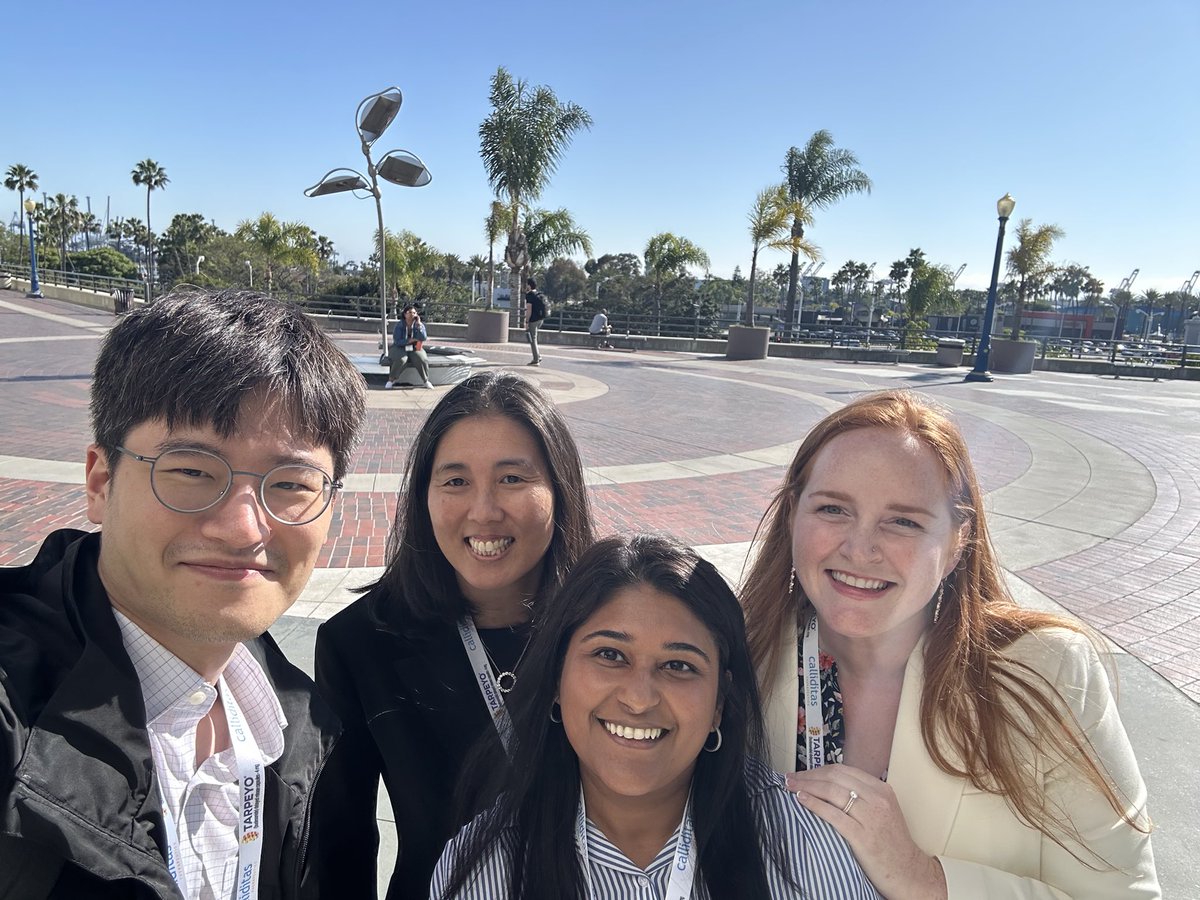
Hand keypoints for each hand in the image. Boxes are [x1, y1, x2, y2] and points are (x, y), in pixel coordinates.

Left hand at [788, 764, 945, 899]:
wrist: (908, 872)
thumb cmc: (890, 843)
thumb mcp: (882, 810)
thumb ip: (861, 795)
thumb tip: (827, 784)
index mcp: (881, 789)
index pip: (842, 770)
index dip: (818, 769)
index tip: (802, 773)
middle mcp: (878, 799)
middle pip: (835, 777)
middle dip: (808, 775)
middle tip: (790, 778)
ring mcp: (871, 817)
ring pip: (832, 792)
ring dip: (807, 787)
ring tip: (791, 787)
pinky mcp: (863, 836)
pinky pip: (833, 815)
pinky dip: (814, 804)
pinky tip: (801, 800)